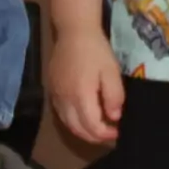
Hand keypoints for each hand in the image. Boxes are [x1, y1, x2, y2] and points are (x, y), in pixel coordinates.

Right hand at [48, 25, 123, 144]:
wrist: (74, 31)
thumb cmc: (96, 50)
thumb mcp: (112, 71)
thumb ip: (114, 96)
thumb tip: (114, 117)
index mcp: (81, 96)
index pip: (92, 127)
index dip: (106, 135)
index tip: (117, 132)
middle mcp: (65, 100)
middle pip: (78, 129)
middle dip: (94, 137)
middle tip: (109, 135)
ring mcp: (55, 95)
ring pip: (67, 124)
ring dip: (82, 131)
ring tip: (97, 129)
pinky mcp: (51, 89)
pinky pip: (61, 114)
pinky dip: (72, 121)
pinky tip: (83, 117)